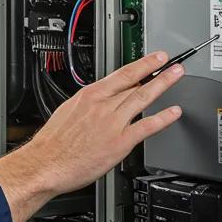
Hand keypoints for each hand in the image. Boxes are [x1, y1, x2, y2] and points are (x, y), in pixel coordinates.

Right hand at [0, 51, 183, 221]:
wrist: (46, 163)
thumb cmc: (53, 142)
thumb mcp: (68, 110)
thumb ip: (88, 105)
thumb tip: (98, 101)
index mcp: (89, 95)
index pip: (121, 74)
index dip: (141, 64)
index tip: (154, 58)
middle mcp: (103, 106)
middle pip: (135, 83)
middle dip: (157, 71)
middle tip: (172, 63)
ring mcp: (112, 123)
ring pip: (142, 98)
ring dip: (162, 85)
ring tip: (175, 77)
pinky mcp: (119, 142)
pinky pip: (146, 127)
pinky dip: (162, 118)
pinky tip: (173, 113)